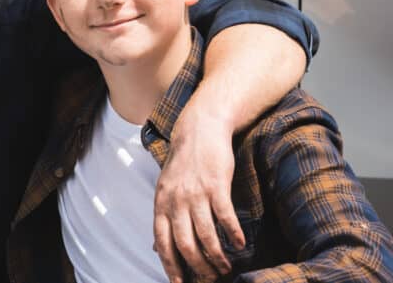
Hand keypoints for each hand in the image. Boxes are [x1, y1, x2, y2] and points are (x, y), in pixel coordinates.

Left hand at [153, 109, 244, 282]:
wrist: (199, 129)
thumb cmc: (184, 162)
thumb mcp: (166, 188)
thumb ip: (165, 216)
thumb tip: (157, 247)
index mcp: (161, 203)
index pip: (162, 242)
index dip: (170, 266)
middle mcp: (176, 200)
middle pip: (185, 244)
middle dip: (198, 267)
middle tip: (210, 278)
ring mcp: (196, 193)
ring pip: (205, 235)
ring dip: (217, 256)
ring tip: (225, 267)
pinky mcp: (216, 185)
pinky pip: (225, 217)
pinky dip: (232, 234)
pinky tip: (239, 244)